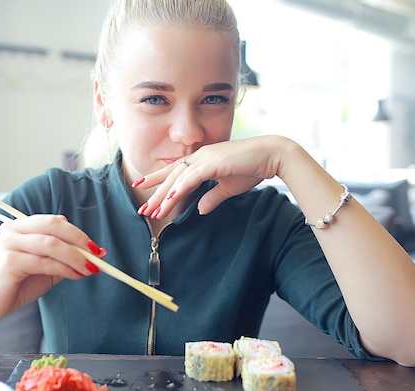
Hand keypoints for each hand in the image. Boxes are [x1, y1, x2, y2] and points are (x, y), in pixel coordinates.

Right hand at [0, 214, 104, 322]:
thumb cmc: (16, 284)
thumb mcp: (46, 268)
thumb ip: (66, 259)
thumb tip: (98, 253)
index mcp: (21, 226)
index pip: (54, 221)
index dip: (78, 233)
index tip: (96, 249)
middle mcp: (13, 230)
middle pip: (53, 225)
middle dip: (79, 239)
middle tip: (97, 255)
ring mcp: (9, 244)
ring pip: (51, 244)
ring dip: (75, 257)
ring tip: (88, 270)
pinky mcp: (8, 261)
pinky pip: (44, 262)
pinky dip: (64, 268)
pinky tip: (75, 276)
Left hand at [135, 135, 291, 218]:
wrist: (272, 156)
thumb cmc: (252, 168)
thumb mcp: (228, 187)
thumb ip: (212, 197)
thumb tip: (199, 210)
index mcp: (201, 160)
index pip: (175, 172)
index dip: (157, 180)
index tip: (142, 188)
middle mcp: (199, 156)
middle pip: (171, 176)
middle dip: (155, 193)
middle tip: (142, 209)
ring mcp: (206, 158)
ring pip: (178, 178)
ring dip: (165, 196)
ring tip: (153, 211)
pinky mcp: (214, 162)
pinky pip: (193, 177)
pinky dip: (181, 187)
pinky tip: (171, 198)